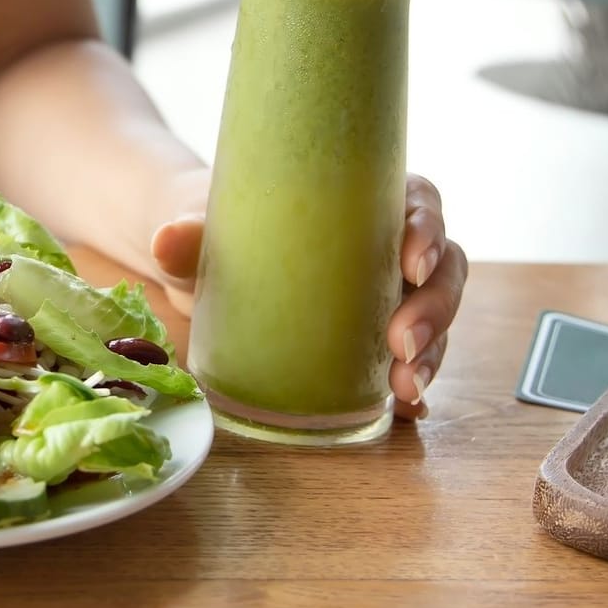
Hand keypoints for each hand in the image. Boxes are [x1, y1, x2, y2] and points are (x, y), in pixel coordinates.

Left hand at [148, 174, 466, 420]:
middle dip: (434, 307)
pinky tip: (406, 411)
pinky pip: (411, 359)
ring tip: (405, 388)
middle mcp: (387, 244)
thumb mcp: (202, 225)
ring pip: (436, 317)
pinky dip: (415, 385)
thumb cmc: (216, 225)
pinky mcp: (373, 338)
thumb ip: (188, 233)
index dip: (429, 229)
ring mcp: (386, 293)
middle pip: (441, 268)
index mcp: (363, 197)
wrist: (198, 258)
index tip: (412, 262)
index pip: (419, 201)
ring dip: (433, 353)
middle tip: (402, 343)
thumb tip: (165, 240)